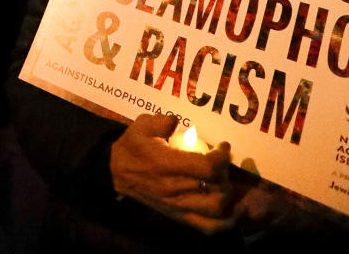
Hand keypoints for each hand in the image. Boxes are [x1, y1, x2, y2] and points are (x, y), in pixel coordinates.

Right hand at [111, 114, 265, 233]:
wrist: (115, 173)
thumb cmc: (132, 147)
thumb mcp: (142, 125)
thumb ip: (163, 121)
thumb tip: (179, 121)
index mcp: (166, 165)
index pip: (207, 167)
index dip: (222, 156)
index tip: (223, 146)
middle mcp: (174, 188)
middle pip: (216, 190)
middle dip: (227, 174)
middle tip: (223, 163)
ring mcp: (177, 205)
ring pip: (216, 210)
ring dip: (230, 197)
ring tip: (228, 183)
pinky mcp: (179, 215)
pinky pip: (208, 227)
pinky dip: (225, 221)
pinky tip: (233, 210)